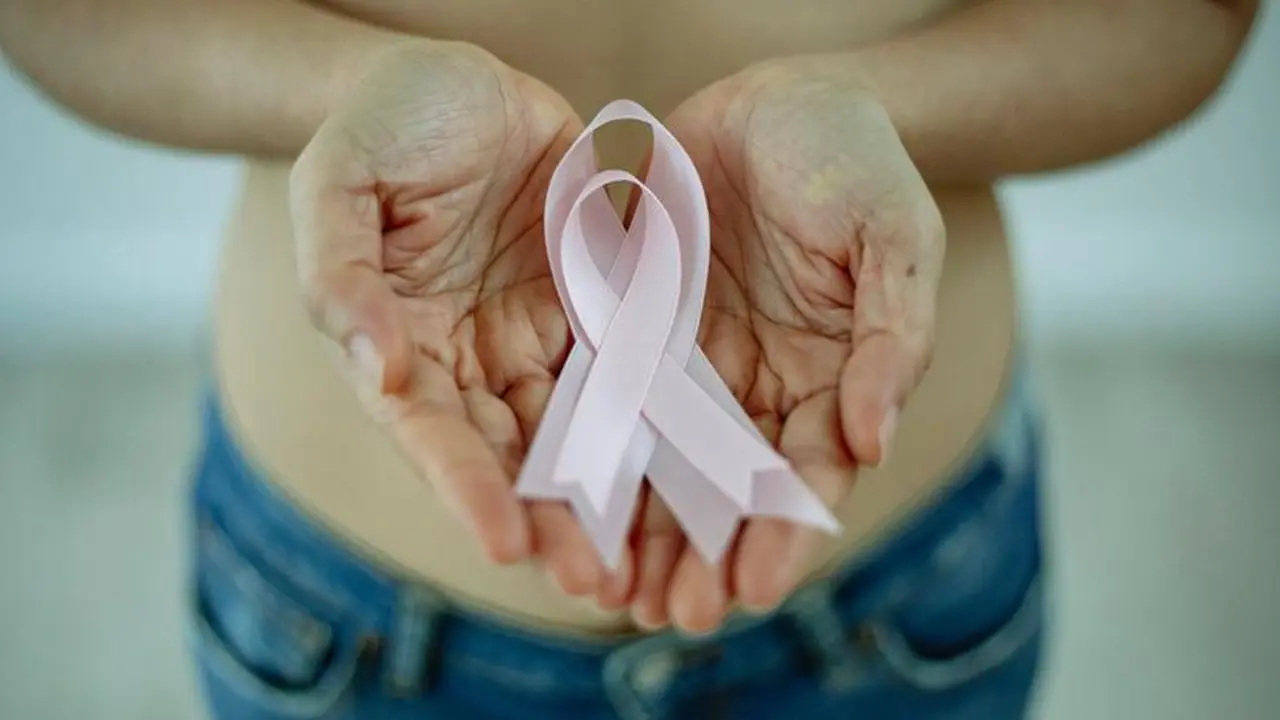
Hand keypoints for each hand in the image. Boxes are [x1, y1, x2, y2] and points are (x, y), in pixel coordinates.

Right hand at [290, 42, 624, 596]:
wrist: (459, 79)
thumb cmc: (382, 124)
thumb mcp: (340, 184)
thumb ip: (342, 275)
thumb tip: (378, 369)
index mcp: (401, 346)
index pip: (432, 432)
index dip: (466, 487)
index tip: (504, 541)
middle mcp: (472, 362)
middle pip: (515, 456)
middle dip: (553, 521)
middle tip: (596, 585)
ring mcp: (539, 339)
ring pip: (583, 430)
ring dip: (616, 496)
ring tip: (654, 562)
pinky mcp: (600, 308)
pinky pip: (637, 366)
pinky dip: (664, 421)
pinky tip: (701, 468)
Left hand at [628, 60, 944, 631]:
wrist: (782, 94)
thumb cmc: (854, 162)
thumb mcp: (894, 238)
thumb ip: (893, 338)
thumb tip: (874, 442)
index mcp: (829, 379)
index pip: (807, 474)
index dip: (785, 534)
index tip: (755, 589)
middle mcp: (756, 385)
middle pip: (727, 489)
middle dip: (703, 554)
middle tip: (674, 615)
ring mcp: (692, 360)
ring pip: (660, 459)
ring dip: (640, 528)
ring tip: (611, 591)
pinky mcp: (634, 325)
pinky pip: (605, 392)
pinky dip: (588, 447)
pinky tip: (564, 499)